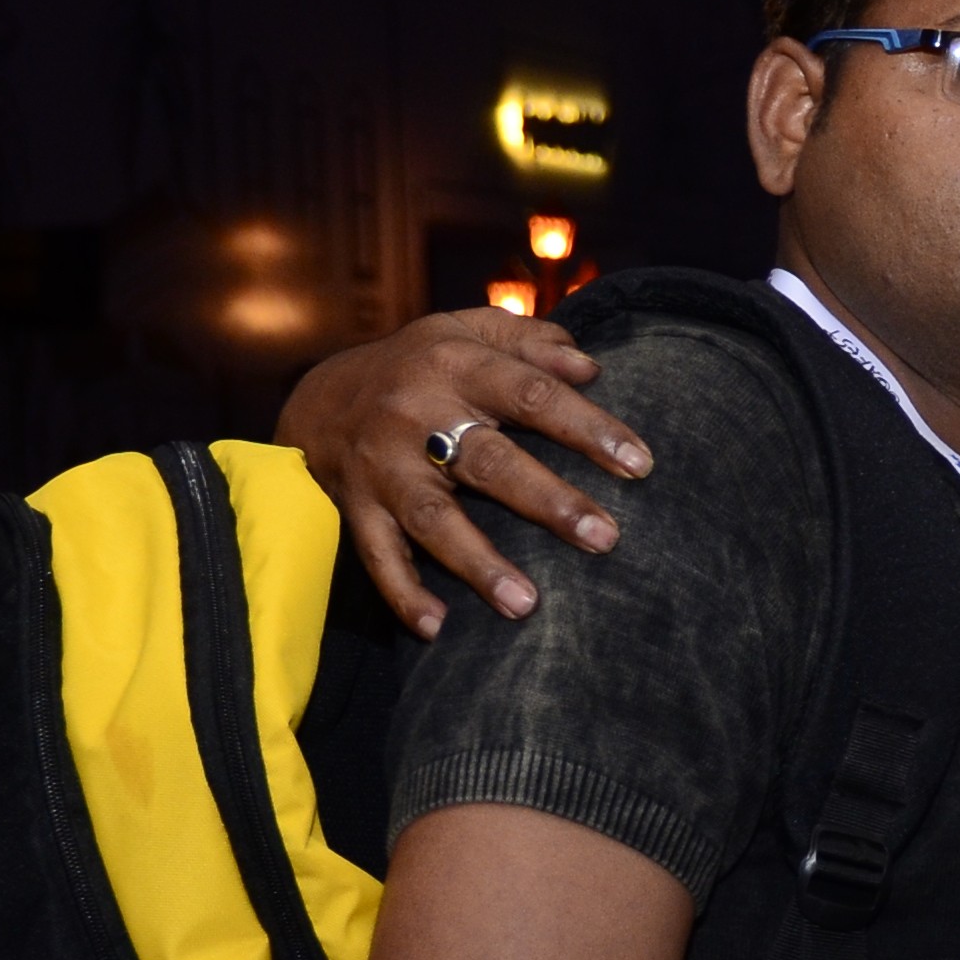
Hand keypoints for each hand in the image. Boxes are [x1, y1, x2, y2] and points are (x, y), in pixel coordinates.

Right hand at [277, 309, 653, 635]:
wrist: (319, 396)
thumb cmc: (421, 365)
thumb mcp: (469, 331)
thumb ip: (533, 343)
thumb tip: (592, 369)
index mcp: (455, 365)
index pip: (532, 395)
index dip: (587, 428)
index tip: (640, 465)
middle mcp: (416, 415)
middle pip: (488, 461)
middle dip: (547, 502)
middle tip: (604, 538)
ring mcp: (382, 465)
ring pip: (432, 517)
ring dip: (477, 562)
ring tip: (525, 604)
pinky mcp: (355, 506)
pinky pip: (377, 555)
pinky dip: (402, 593)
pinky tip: (435, 628)